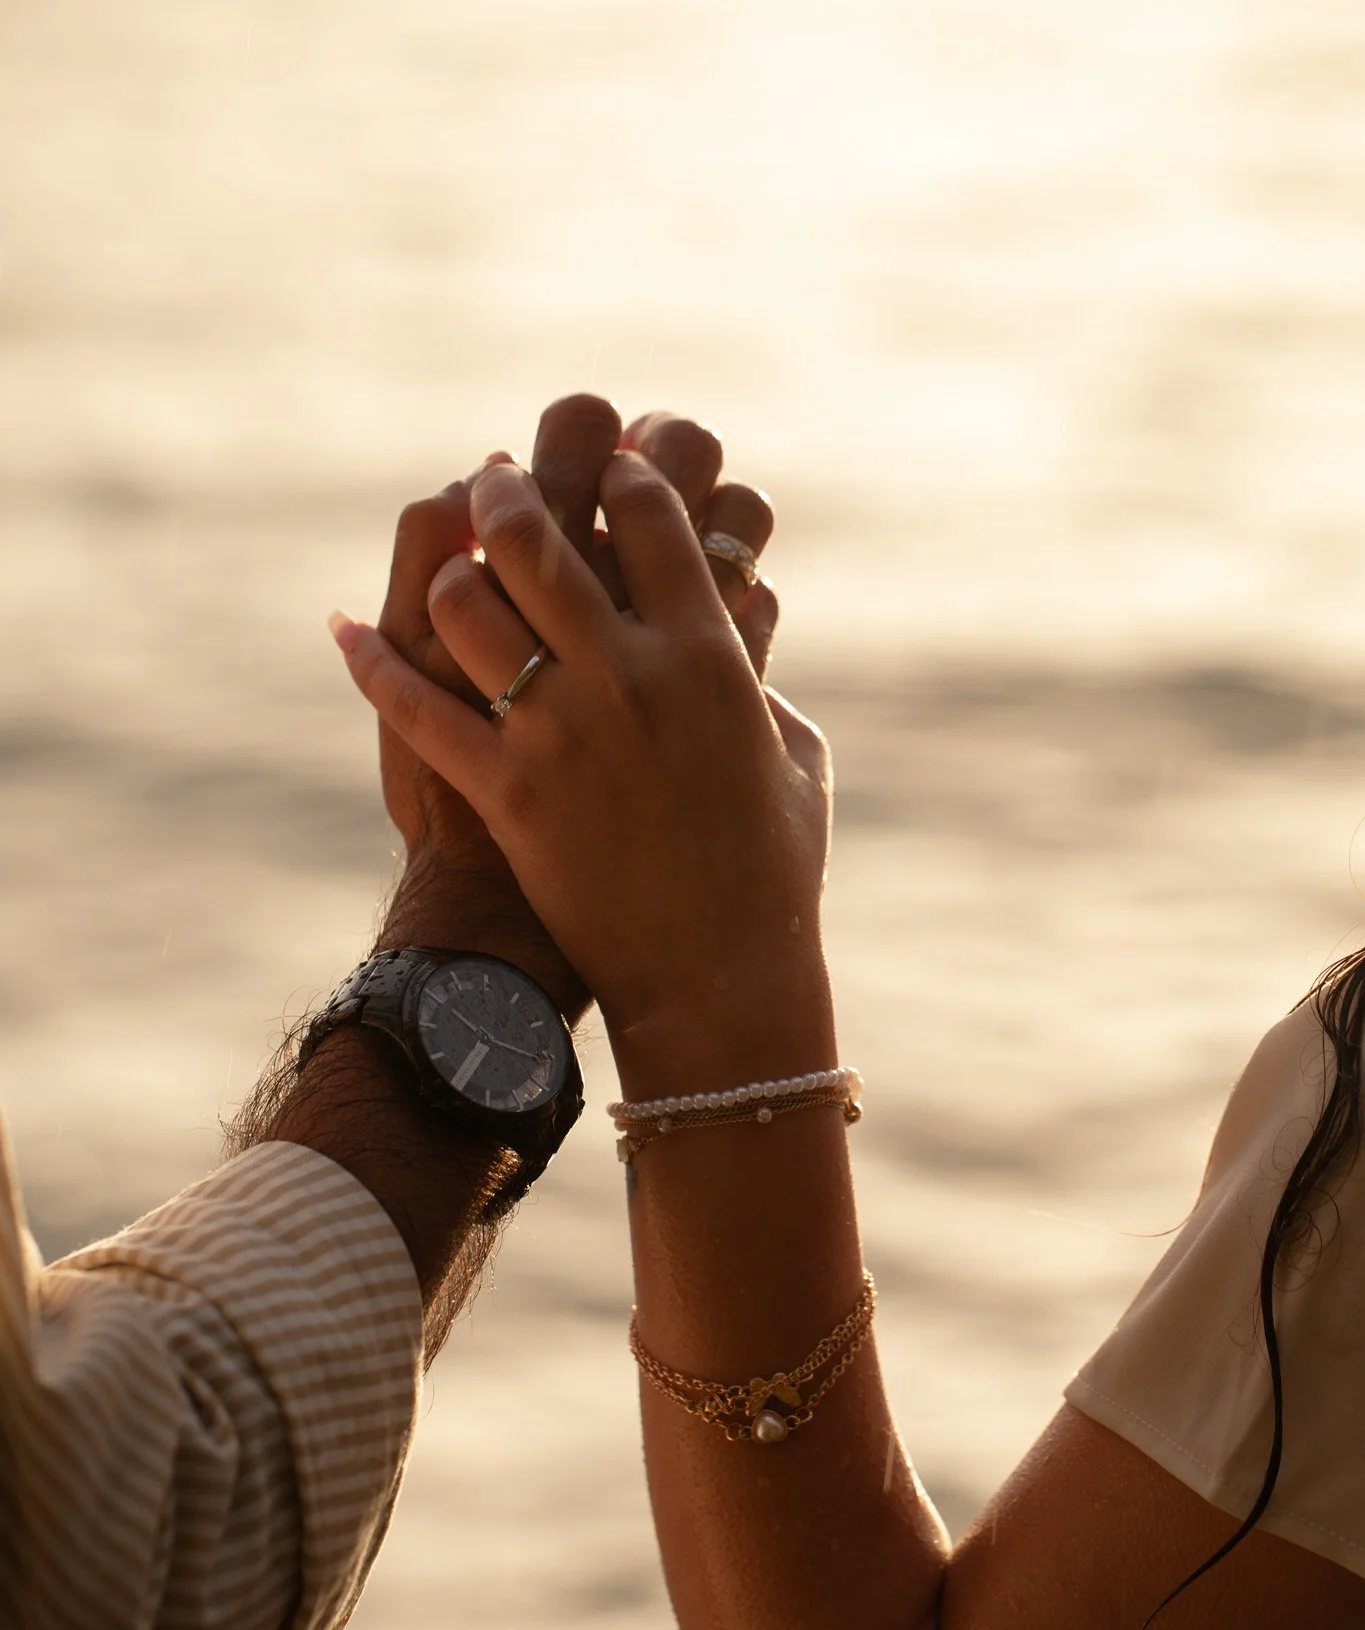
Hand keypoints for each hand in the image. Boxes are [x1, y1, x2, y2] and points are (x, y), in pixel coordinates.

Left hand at [367, 396, 779, 1022]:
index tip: (602, 469)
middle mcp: (629, 676)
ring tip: (448, 572)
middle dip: (509, 491)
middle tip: (495, 481)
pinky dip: (371, 663)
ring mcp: (562, 733)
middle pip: (540, 535)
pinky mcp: (509, 792)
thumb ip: (760, 682)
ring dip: (449, 574)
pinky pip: (418, 705)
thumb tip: (742, 633)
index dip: (619, 474)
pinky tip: (347, 635)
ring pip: (468, 604)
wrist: (720, 978)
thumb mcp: (796, 760)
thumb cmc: (773, 872)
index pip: (649, 516)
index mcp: (709, 656)